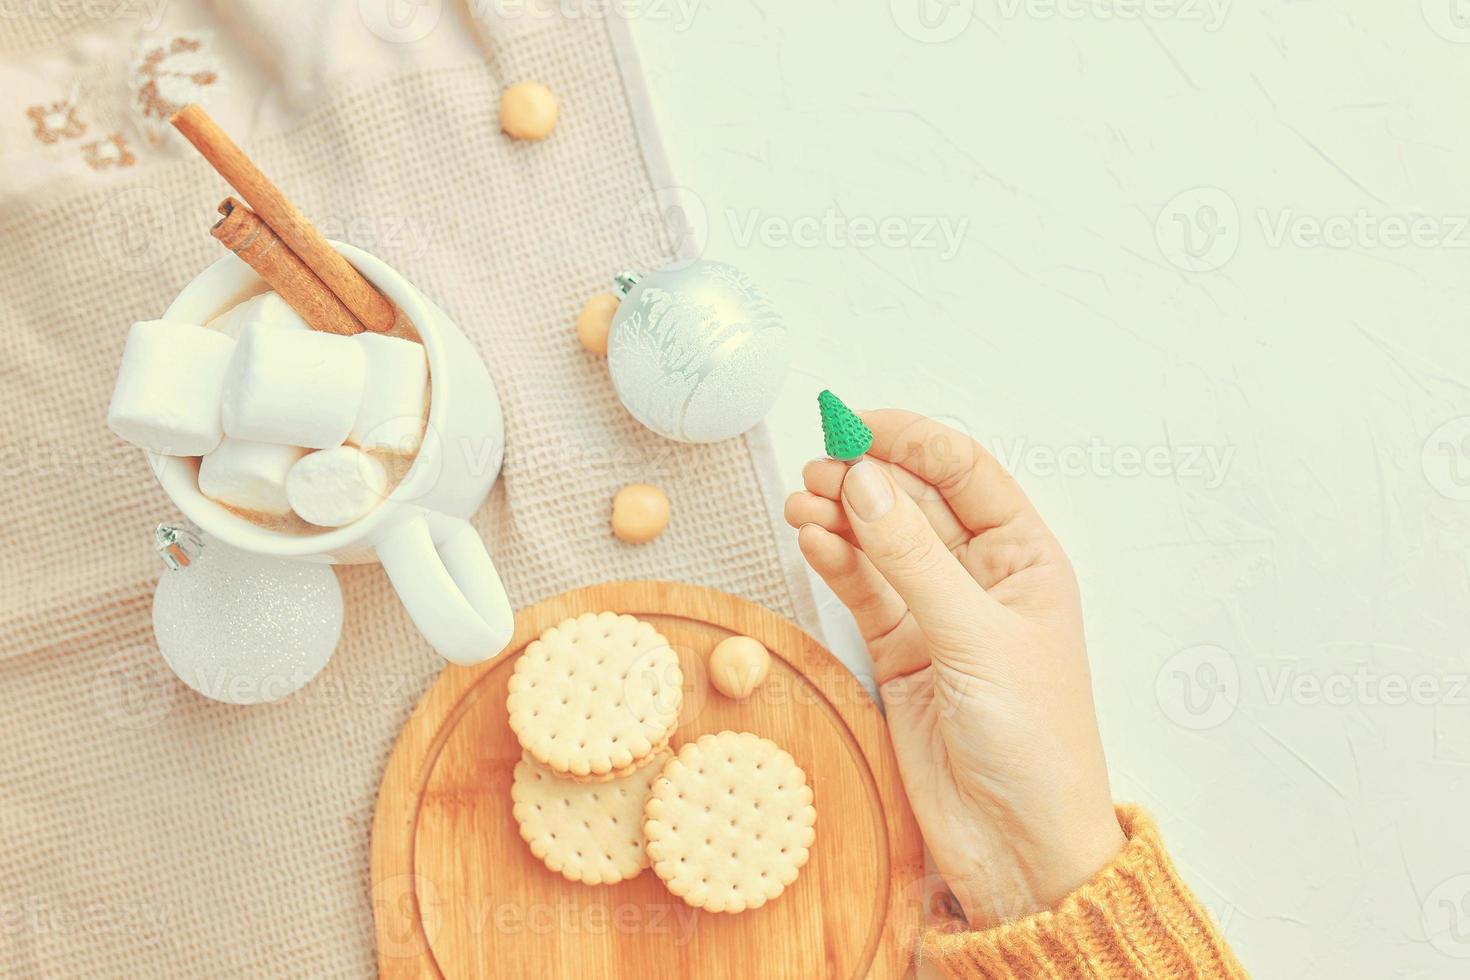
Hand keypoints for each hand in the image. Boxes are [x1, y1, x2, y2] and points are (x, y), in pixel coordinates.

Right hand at [785, 410, 1124, 926]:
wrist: (1018, 844)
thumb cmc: (1035, 744)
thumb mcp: (977, 638)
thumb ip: (913, 559)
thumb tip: (864, 483)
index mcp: (1026, 559)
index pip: (965, 472)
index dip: (911, 440)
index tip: (856, 423)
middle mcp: (981, 578)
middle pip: (915, 501)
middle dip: (867, 478)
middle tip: (818, 467)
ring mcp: (937, 614)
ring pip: (881, 543)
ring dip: (841, 517)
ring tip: (803, 503)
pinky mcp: (900, 651)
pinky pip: (862, 589)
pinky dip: (834, 562)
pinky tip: (811, 540)